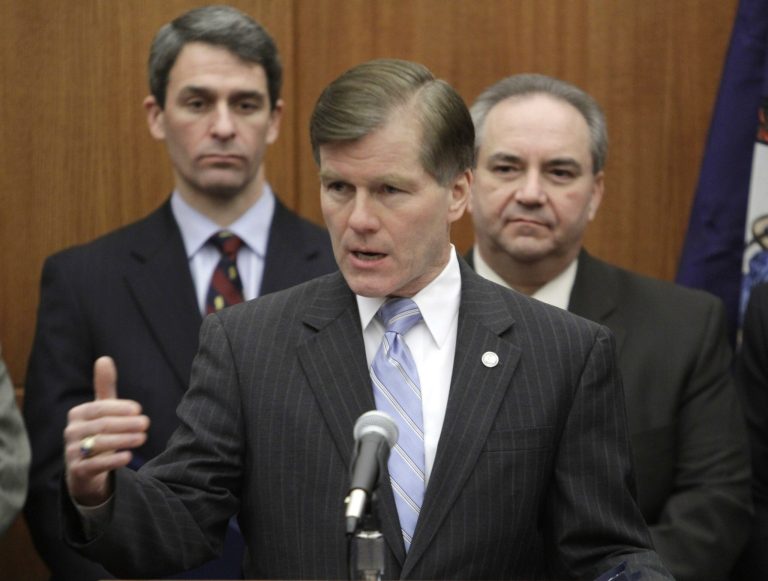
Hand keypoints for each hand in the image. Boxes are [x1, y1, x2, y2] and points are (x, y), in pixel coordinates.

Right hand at [64, 356, 149, 505]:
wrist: (86, 468)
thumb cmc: (98, 431)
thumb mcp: (102, 409)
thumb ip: (105, 386)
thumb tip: (104, 359)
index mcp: (77, 414)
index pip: (100, 408)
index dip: (120, 408)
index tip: (139, 410)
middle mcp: (71, 432)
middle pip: (102, 426)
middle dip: (126, 424)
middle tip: (146, 424)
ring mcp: (72, 452)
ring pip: (100, 444)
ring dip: (124, 440)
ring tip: (143, 438)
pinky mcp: (78, 471)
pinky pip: (95, 465)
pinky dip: (113, 461)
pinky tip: (129, 457)